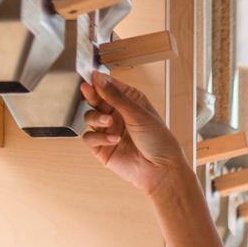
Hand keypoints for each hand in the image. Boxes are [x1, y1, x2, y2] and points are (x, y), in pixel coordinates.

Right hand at [79, 73, 188, 196]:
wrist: (160, 169)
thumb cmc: (158, 141)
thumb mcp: (138, 113)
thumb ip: (115, 96)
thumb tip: (99, 78)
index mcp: (130, 102)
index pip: (110, 86)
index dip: (99, 81)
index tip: (91, 77)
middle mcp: (118, 115)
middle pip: (96, 100)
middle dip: (91, 95)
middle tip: (87, 90)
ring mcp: (109, 131)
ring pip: (90, 116)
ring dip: (96, 117)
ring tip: (109, 122)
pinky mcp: (102, 147)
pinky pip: (90, 137)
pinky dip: (99, 137)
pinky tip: (113, 140)